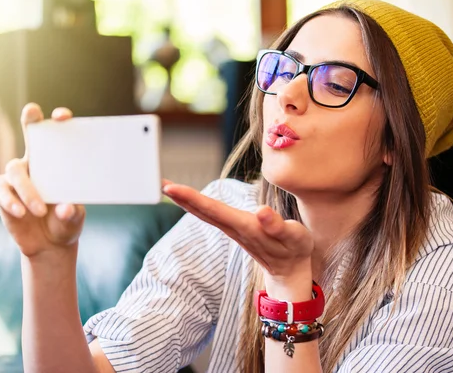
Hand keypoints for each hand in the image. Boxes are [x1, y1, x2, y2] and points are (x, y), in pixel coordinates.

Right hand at [0, 103, 85, 257]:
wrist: (50, 243)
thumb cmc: (66, 221)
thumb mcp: (75, 218)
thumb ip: (72, 213)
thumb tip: (65, 208)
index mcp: (57, 163)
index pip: (57, 137)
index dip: (58, 121)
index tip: (62, 117)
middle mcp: (35, 163)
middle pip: (29, 133)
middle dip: (30, 119)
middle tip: (33, 112)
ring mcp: (17, 176)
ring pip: (15, 169)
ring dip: (27, 189)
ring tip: (39, 210)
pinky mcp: (2, 192)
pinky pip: (1, 190)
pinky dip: (10, 201)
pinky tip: (20, 212)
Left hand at [162, 182, 313, 296]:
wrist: (291, 270)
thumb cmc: (294, 249)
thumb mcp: (293, 237)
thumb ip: (276, 226)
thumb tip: (260, 211)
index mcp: (245, 226)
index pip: (213, 209)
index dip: (191, 198)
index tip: (170, 188)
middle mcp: (234, 227)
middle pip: (202, 210)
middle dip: (181, 196)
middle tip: (158, 183)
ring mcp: (233, 229)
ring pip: (204, 213)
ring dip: (186, 200)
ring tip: (168, 187)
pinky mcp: (236, 228)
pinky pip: (211, 214)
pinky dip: (197, 204)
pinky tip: (190, 199)